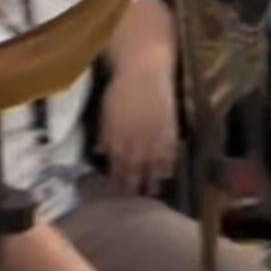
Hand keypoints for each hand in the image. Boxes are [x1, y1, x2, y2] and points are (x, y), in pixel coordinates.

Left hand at [98, 68, 177, 196]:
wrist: (145, 71)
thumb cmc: (121, 88)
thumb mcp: (106, 111)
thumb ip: (105, 134)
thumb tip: (101, 153)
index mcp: (117, 138)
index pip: (117, 166)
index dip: (117, 181)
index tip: (116, 193)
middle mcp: (135, 143)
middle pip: (135, 170)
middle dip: (134, 186)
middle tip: (134, 200)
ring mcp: (154, 139)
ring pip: (153, 166)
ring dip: (152, 181)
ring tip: (152, 192)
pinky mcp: (170, 131)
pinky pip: (169, 154)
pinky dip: (168, 165)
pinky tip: (167, 173)